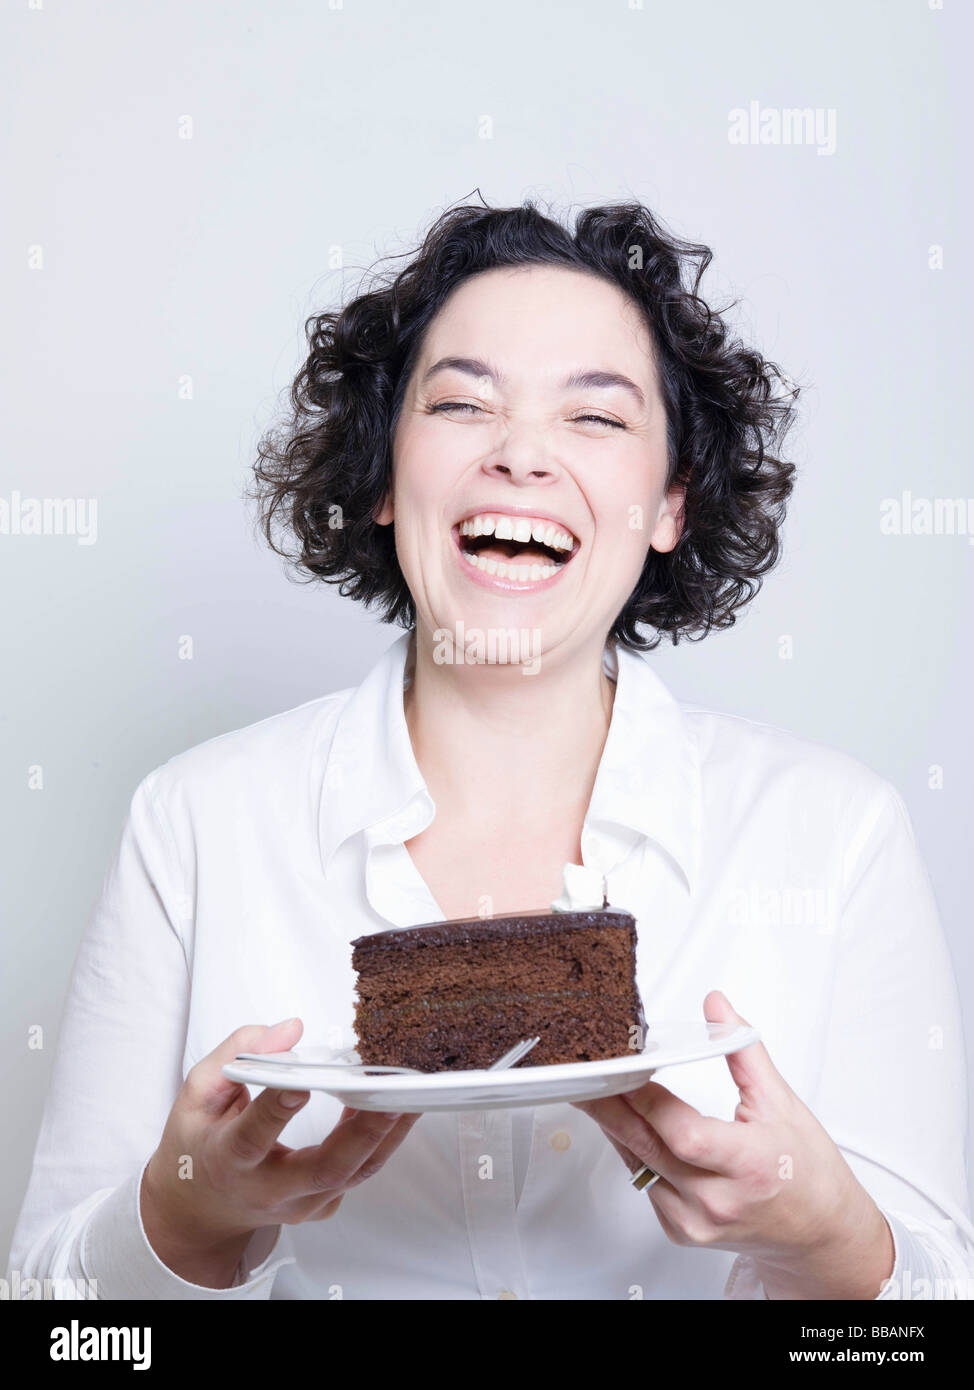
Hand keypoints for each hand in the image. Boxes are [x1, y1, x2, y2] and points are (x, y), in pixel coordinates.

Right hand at [141, 1017, 419, 1287]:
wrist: (199, 1209)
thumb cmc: (199, 1144)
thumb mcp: (196, 1094)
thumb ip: (237, 1056)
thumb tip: (289, 1029)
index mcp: (227, 1160)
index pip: (251, 1138)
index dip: (276, 1111)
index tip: (301, 1084)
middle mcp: (267, 1190)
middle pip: (323, 1170)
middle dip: (362, 1133)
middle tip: (391, 1096)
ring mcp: (300, 1205)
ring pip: (353, 1174)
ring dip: (387, 1135)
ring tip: (412, 1094)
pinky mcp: (321, 1206)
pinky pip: (357, 1173)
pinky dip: (380, 1141)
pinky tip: (396, 1107)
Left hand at [572, 991, 893, 1298]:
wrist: (820, 1231)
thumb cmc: (806, 1169)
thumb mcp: (781, 1101)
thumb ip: (743, 1049)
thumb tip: (718, 1006)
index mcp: (748, 1165)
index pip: (684, 1134)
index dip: (649, 1101)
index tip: (627, 1069)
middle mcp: (718, 1201)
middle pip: (648, 1147)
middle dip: (611, 1106)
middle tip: (587, 1074)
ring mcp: (697, 1222)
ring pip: (639, 1165)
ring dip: (617, 1127)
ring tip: (598, 1092)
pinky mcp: (683, 1232)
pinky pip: (645, 1184)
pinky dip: (635, 1152)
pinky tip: (630, 1127)